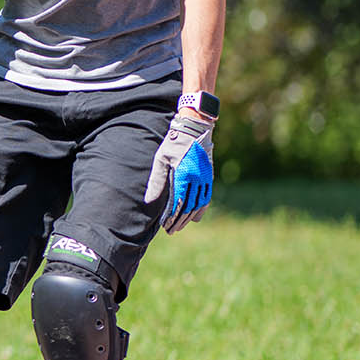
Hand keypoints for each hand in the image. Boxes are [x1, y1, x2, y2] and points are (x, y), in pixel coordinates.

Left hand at [143, 114, 214, 232]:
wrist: (194, 129)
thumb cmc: (173, 143)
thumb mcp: (160, 159)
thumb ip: (157, 180)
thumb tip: (150, 200)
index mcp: (184, 174)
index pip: (177, 202)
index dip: (171, 215)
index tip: (165, 225)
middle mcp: (197, 179)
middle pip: (188, 206)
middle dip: (179, 220)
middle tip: (170, 230)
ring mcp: (205, 178)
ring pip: (198, 204)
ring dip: (189, 217)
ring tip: (180, 226)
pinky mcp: (209, 176)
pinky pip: (206, 197)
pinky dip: (201, 209)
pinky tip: (195, 217)